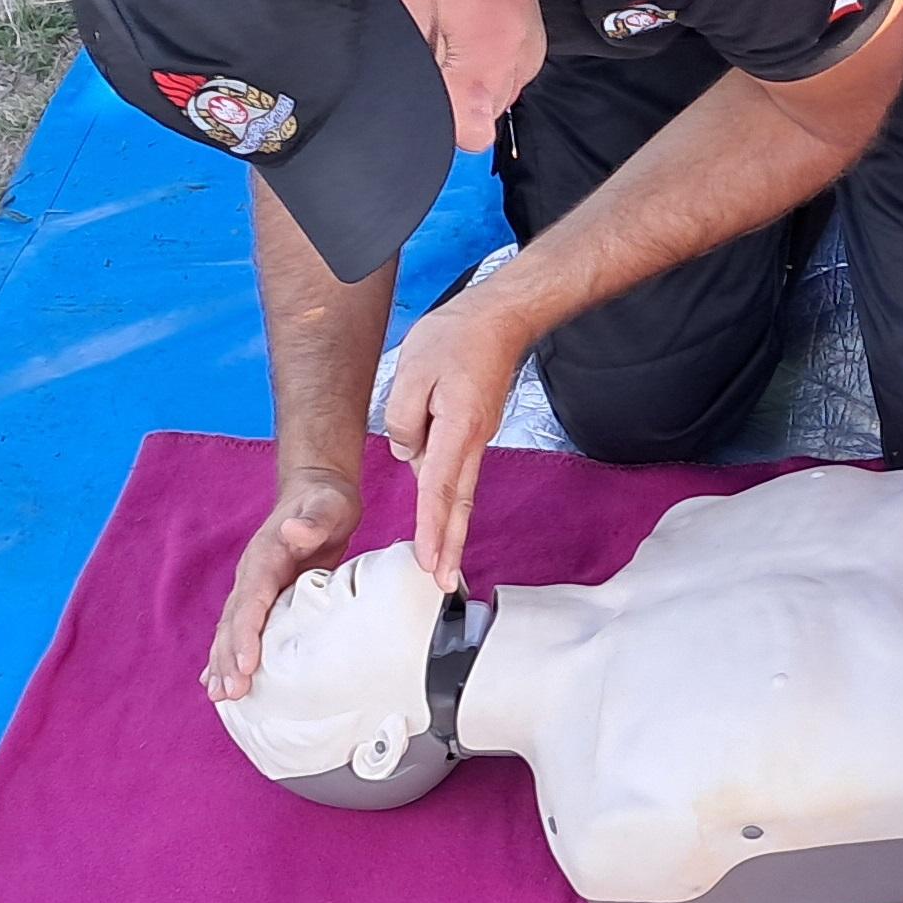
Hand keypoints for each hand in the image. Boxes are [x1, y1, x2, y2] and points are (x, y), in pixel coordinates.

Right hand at [206, 471, 359, 701]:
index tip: (245, 664)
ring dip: (223, 662)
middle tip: (230, 693)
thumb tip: (294, 530)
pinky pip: (240, 629)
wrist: (315, 493)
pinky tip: (220, 680)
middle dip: (228, 658)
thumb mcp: (328, 506)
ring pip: (231, 630)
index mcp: (264, 558)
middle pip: (233, 622)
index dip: (246, 634)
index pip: (250, 602)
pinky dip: (227, 654)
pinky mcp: (262, 597)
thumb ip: (312, 519)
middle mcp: (251, 576)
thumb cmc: (325, 503)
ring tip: (220, 695)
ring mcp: (253, 588)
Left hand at [380, 292, 534, 590]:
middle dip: (451, 546)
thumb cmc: (455, 338)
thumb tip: (406, 452)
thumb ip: (403, 418)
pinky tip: (436, 517)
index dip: (434, 529)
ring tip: (440, 566)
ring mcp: (476, 438)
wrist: (499, 318)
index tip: (432, 563)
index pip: (439, 488)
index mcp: (458, 428)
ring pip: (458, 490)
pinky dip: (447, 500)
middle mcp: (472, 440)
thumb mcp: (412, 370)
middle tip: (444, 584)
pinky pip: (455, 471)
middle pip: (458, 503)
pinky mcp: (472, 432)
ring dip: (450, 529)